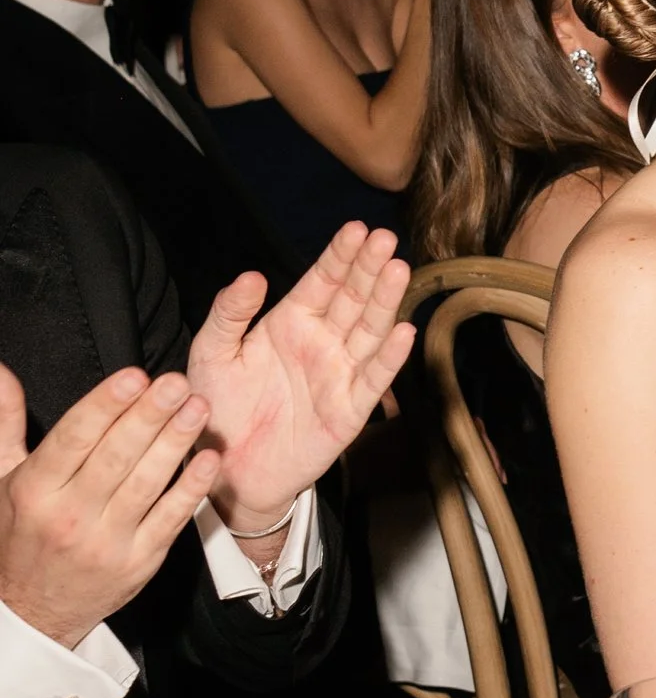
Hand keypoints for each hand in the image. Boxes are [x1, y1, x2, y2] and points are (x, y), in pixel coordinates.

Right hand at [0, 360, 219, 644]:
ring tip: (197, 408)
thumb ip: (6, 422)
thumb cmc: (19, 536)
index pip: (74, 439)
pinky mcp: (138, 562)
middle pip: (115, 457)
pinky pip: (170, 520)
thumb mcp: (1, 478)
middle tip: (177, 383)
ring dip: (176, 443)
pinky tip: (208, 459)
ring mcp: (106, 542)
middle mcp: (68, 517)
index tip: (134, 376)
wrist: (31, 612)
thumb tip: (3, 372)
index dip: (106, 405)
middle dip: (150, 416)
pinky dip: (192, 489)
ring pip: (146, 484)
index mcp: (34, 491)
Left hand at [188, 223, 413, 530]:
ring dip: (385, 302)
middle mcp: (321, 343)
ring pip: (369, 331)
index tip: (357, 229)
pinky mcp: (348, 412)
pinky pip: (372, 381)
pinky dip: (389, 358)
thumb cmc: (218, 407)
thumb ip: (228, 314)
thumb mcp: (212, 354)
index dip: (340, 255)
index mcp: (290, 323)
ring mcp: (338, 375)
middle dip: (369, 268)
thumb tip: (251, 276)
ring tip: (398, 270)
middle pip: (352, 299)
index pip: (322, 281)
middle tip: (385, 238)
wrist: (225, 469)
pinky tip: (402, 332)